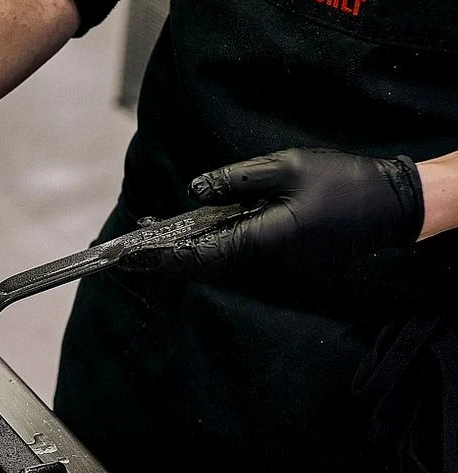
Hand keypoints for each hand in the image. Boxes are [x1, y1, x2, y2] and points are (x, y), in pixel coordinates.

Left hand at [123, 148, 424, 277]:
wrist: (391, 207)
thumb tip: (193, 190)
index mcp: (261, 241)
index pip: (196, 254)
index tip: (125, 257)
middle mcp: (262, 260)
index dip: (157, 256)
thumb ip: (236, 180)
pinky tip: (184, 237)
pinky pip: (231, 257)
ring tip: (139, 248)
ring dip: (176, 257)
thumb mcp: (285, 168)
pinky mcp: (278, 257)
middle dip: (157, 262)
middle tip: (118, 258)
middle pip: (198, 266)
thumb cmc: (343, 184)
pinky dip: (201, 250)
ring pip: (213, 264)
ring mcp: (271, 262)